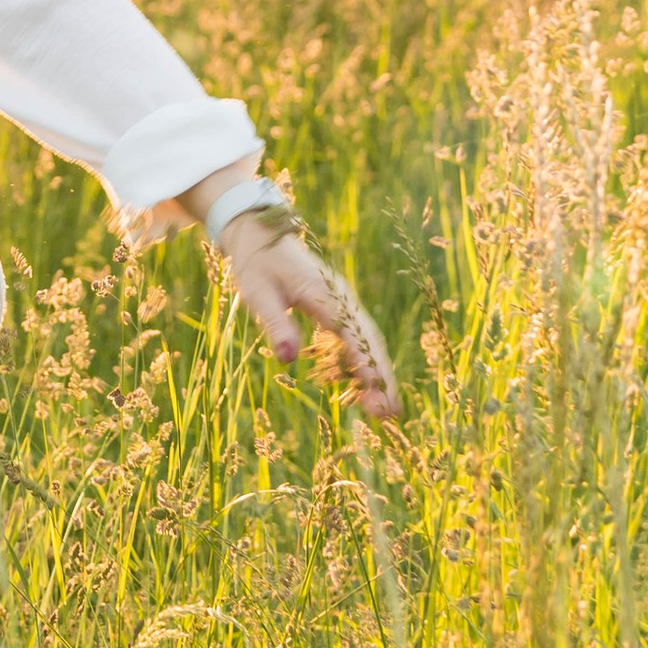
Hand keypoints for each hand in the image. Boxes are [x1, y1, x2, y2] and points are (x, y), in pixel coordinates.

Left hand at [221, 218, 398, 424]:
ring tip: (382, 410)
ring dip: (375, 373)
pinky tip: (361, 388)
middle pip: (369, 340)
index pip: (353, 334)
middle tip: (389, 413)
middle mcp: (340, 299)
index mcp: (325, 294)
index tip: (377, 393)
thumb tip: (289, 359)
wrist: (260, 233)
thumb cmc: (257, 262)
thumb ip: (276, 323)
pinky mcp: (335, 308)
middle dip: (381, 377)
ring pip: (366, 340)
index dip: (367, 365)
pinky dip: (361, 362)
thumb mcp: (258, 293)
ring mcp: (341, 303)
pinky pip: (354, 338)